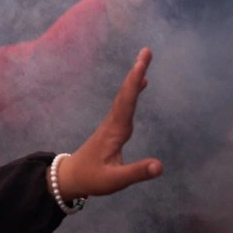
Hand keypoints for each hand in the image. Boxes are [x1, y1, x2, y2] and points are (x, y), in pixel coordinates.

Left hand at [55, 48, 161, 199]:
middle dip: (136, 72)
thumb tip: (160, 166)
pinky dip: (133, 90)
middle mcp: (113, 123)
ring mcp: (112, 123)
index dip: (134, 84)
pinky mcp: (113, 127)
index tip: (141, 65)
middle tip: (146, 51)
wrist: (71, 177)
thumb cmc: (92, 179)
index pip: (126, 103)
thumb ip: (137, 172)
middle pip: (125, 93)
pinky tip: (140, 83)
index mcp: (114, 132)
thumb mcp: (114, 180)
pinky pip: (125, 103)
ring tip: (144, 60)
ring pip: (124, 96)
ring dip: (134, 78)